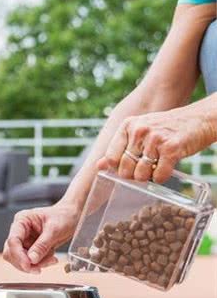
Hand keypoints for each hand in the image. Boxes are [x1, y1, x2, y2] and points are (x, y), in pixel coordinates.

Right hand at [2, 202, 78, 272]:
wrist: (72, 217)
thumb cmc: (63, 216)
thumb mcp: (55, 229)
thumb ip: (42, 244)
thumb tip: (32, 259)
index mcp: (22, 220)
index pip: (13, 240)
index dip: (18, 255)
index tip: (28, 265)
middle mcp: (20, 231)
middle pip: (11, 252)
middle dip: (25, 262)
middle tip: (39, 268)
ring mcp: (24, 240)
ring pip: (20, 259)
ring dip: (35, 264)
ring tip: (51, 260)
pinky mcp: (31, 248)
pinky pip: (30, 261)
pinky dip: (41, 263)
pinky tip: (52, 258)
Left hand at [97, 106, 216, 182]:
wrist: (198, 119)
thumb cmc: (165, 129)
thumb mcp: (139, 132)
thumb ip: (119, 149)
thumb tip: (98, 166)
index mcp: (127, 126)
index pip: (111, 158)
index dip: (118, 168)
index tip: (129, 167)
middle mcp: (139, 130)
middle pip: (124, 169)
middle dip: (133, 175)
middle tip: (145, 169)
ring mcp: (155, 139)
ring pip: (140, 174)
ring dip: (148, 178)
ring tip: (155, 167)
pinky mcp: (171, 148)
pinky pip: (159, 176)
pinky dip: (161, 178)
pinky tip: (166, 169)